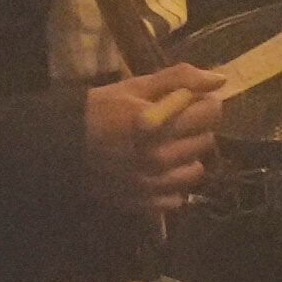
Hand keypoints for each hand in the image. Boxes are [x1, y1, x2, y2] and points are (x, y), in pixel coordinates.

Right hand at [81, 63, 236, 223]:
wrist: (61, 146)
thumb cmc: (100, 110)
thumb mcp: (136, 86)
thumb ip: (180, 79)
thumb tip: (220, 79)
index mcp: (158, 123)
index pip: (210, 113)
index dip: (205, 104)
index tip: (192, 103)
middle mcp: (158, 156)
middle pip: (206, 140)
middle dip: (196, 128)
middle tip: (177, 124)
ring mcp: (152, 183)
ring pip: (196, 170)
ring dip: (187, 157)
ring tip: (168, 147)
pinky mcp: (144, 203)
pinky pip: (178, 197)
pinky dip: (172, 184)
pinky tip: (157, 171)